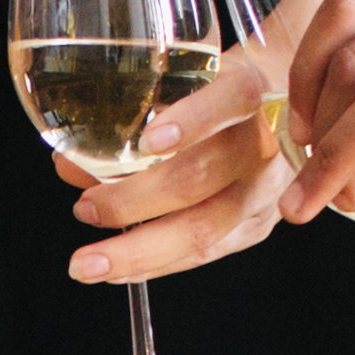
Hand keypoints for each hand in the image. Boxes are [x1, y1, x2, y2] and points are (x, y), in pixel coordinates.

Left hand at [64, 62, 290, 285]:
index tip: (148, 140)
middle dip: (133, 201)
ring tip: (89, 263)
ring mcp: (266, 192)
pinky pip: (204, 255)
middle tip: (85, 210)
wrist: (287, 113)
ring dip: (137, 251)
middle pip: (202, 178)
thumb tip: (68, 162)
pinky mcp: (257, 227)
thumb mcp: (185, 84)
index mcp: (251, 91)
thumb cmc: (219, 94)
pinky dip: (155, 265)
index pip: (232, 100)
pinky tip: (119, 271)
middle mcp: (264, 144)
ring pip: (203, 230)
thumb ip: (132, 115)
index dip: (193, 120)